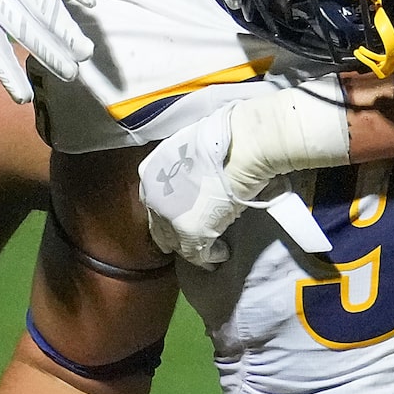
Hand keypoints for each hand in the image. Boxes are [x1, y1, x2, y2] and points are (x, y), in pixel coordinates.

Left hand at [140, 107, 241, 269]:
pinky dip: (211, 256)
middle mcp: (154, 197)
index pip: (154, 202)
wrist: (242, 145)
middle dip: (174, 234)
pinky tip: (221, 254)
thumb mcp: (191, 146)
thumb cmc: (225, 137)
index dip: (168, 211)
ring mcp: (170, 217)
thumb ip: (185, 166)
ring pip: (177, 243)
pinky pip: (199, 254)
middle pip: (160, 227)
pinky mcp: (191, 234)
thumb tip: (197, 176)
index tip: (181, 216)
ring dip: (193, 248)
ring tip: (210, 251)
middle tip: (191, 239)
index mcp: (151, 172)